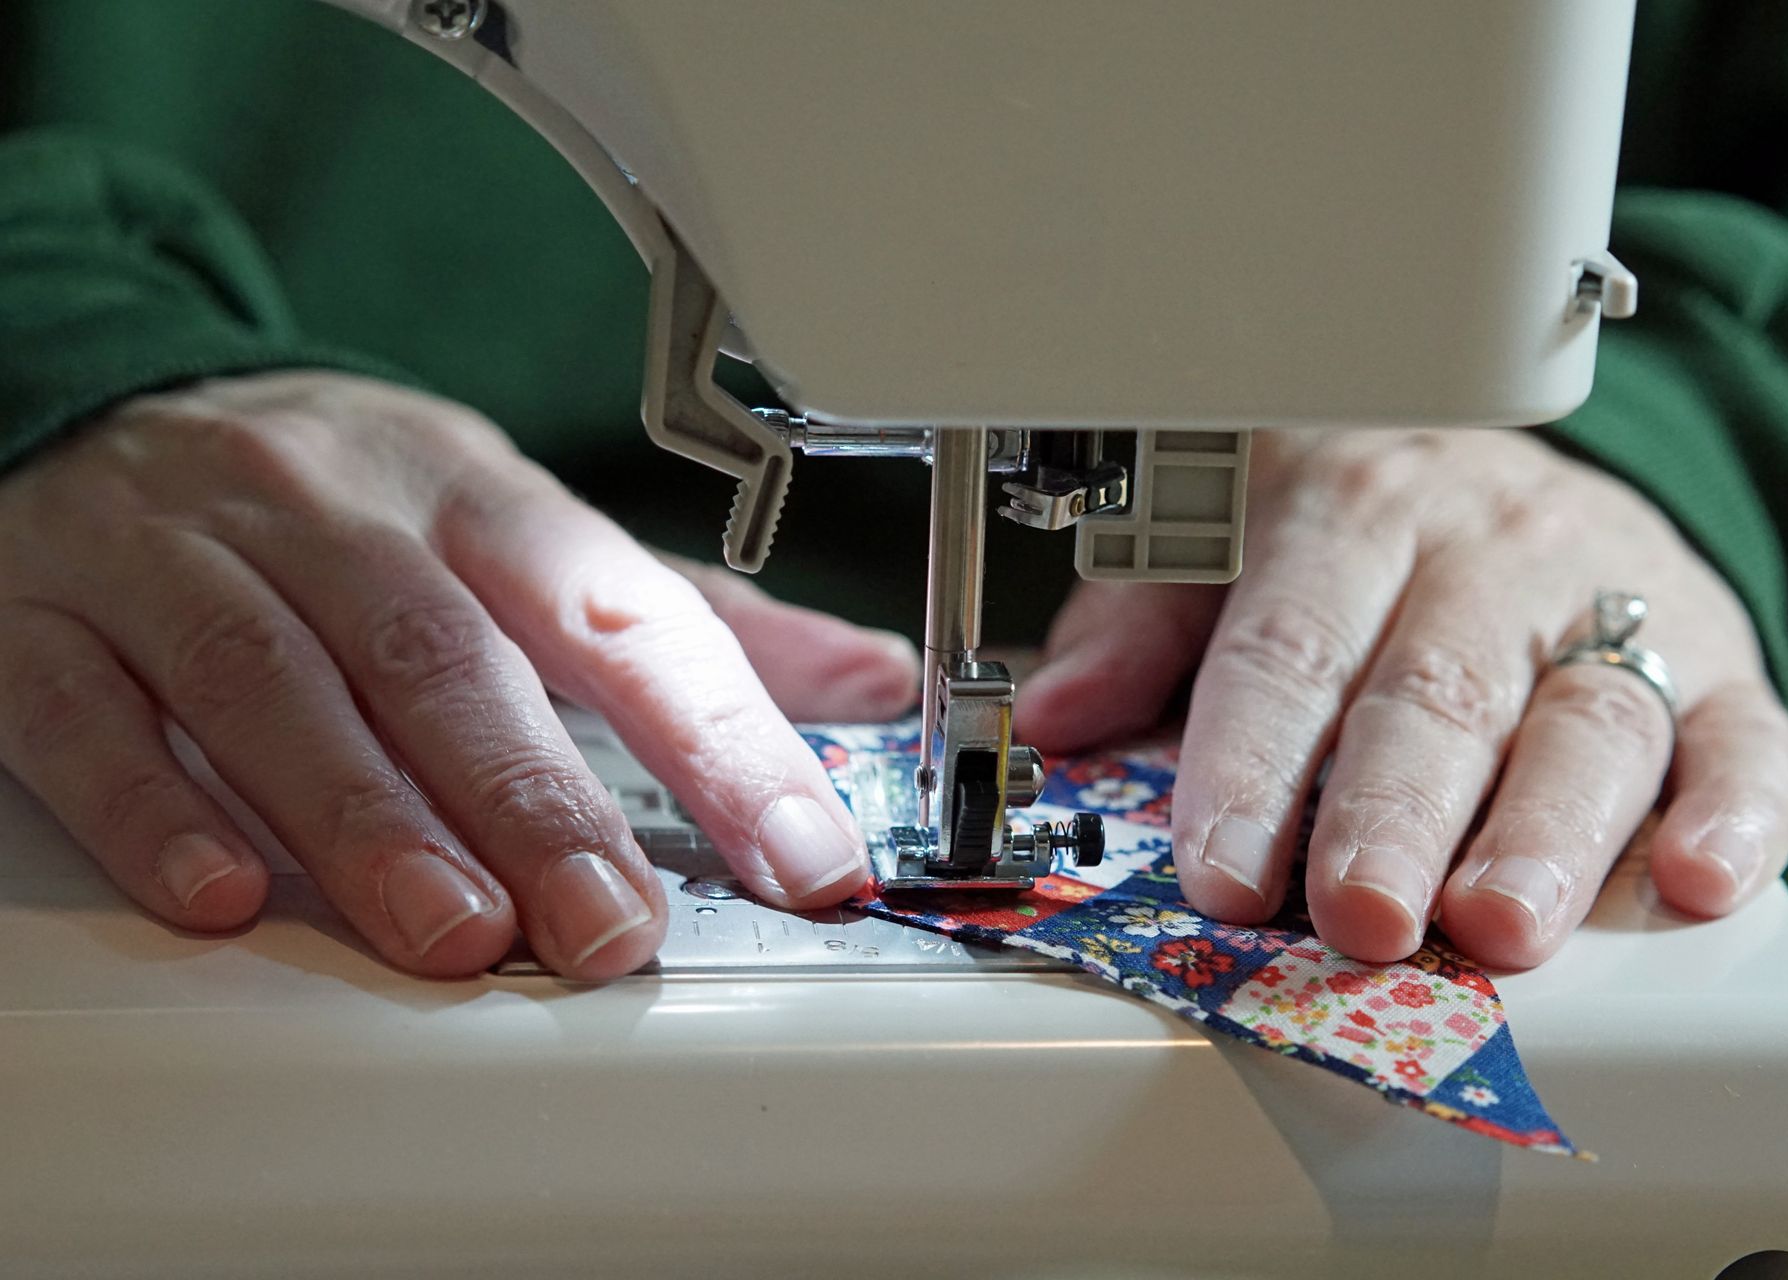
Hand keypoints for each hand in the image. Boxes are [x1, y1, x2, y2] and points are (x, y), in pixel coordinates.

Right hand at [0, 372, 917, 978]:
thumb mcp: (529, 530)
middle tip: (609, 929)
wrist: (120, 401)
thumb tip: (873, 683)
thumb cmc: (356, 503)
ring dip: (370, 818)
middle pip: (448, 661)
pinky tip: (220, 894)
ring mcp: (184, 560)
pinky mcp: (50, 617)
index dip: (724, 739)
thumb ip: (692, 625)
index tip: (805, 854)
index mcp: (479, 498)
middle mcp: (338, 516)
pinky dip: (155, 805)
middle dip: (538, 804)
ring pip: (279, 685)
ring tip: (453, 931)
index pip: (622, 614)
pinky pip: (92, 713)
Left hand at [1017, 429, 1787, 968]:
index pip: (1290, 648)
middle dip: (1394, 813)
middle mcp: (1487, 551)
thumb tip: (1052, 714)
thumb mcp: (1223, 538)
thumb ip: (1141, 628)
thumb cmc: (1354, 528)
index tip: (1217, 870)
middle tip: (1358, 914)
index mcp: (1349, 515)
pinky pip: (1744, 733)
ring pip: (1585, 718)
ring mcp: (1612, 602)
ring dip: (1546, 830)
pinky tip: (1700, 877)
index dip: (1250, 764)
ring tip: (1502, 922)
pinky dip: (1735, 810)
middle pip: (1437, 692)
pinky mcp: (1719, 660)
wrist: (1508, 462)